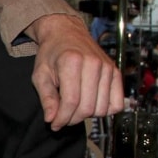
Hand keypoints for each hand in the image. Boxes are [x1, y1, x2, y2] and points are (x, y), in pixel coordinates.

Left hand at [28, 14, 123, 128]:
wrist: (66, 32)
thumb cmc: (52, 53)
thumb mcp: (40, 74)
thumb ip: (46, 97)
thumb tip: (51, 119)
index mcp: (72, 62)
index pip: (71, 101)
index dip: (62, 118)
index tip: (54, 124)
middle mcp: (93, 64)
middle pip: (87, 107)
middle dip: (72, 119)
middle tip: (63, 117)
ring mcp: (107, 68)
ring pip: (102, 108)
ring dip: (87, 116)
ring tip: (75, 108)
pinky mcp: (115, 72)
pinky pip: (117, 103)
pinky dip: (105, 110)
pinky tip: (91, 104)